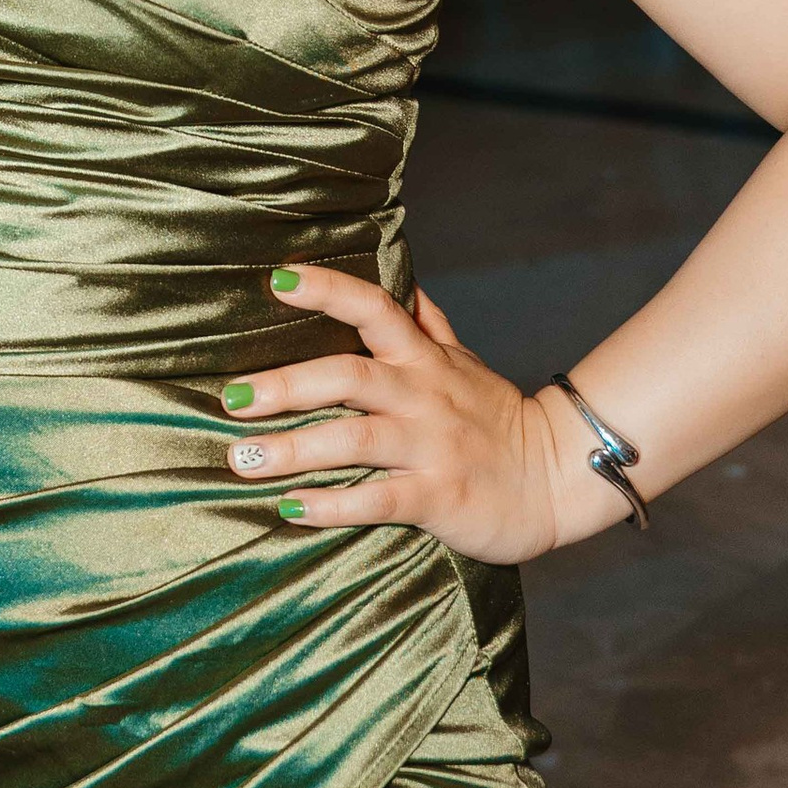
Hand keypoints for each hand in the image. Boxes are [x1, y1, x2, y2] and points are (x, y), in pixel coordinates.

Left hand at [216, 264, 589, 563]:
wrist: (557, 478)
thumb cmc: (496, 419)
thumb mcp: (462, 361)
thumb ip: (427, 322)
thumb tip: (400, 279)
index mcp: (423, 359)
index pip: (373, 307)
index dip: (326, 290)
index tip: (276, 280)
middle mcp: (423, 396)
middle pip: (348, 376)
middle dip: (285, 385)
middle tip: (230, 398)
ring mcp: (431, 447)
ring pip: (354, 440)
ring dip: (293, 449)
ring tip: (242, 459)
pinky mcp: (439, 497)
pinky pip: (379, 500)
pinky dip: (332, 506)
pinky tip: (291, 508)